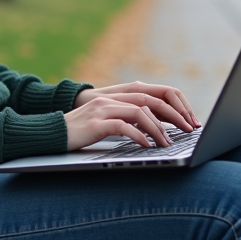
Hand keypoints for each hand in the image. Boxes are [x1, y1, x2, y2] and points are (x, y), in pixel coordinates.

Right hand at [67, 82, 199, 150]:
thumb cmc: (81, 131)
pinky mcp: (96, 122)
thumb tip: (154, 127)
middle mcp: (113, 98)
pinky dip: (138, 136)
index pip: (154, 93)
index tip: (188, 120)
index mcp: (118, 95)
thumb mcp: (108, 121)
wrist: (52, 132)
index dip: (174, 105)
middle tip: (188, 129)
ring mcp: (104, 108)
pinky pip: (123, 126)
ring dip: (158, 128)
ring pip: (140, 112)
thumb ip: (128, 118)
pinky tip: (147, 146)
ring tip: (167, 143)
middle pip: (152, 100)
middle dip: (174, 115)